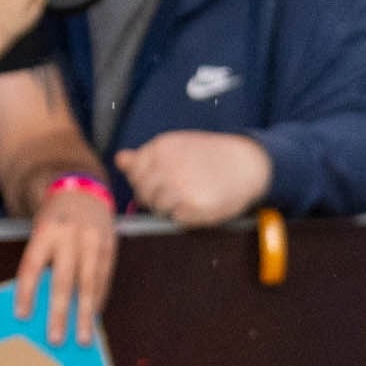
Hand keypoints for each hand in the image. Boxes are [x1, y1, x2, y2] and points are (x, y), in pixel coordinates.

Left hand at [14, 180, 115, 344]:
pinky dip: (98, 300)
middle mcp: (69, 236)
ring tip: (83, 338)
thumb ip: (42, 260)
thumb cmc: (56, 220)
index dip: (27, 292)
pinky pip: (103, 280)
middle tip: (55, 339)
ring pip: (88, 285)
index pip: (32, 265)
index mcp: (46, 231)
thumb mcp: (43, 232)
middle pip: (63, 281)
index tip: (22, 316)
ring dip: (85, 315)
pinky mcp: (110, 248)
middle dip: (59, 313)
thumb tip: (40, 302)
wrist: (83, 192)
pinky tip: (93, 317)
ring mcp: (92, 242)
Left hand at [116, 131, 270, 225]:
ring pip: (157, 208)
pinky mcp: (192, 207)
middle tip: (177, 193)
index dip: (145, 181)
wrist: (246, 163)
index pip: (134, 173)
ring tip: (189, 198)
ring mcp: (178, 188)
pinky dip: (185, 216)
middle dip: (155, 197)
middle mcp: (166, 167)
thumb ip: (146, 156)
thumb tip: (119, 160)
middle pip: (143, 193)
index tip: (161, 181)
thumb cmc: (211, 156)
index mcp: (160, 148)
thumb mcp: (176, 146)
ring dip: (170, 208)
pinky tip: (199, 204)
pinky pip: (175, 219)